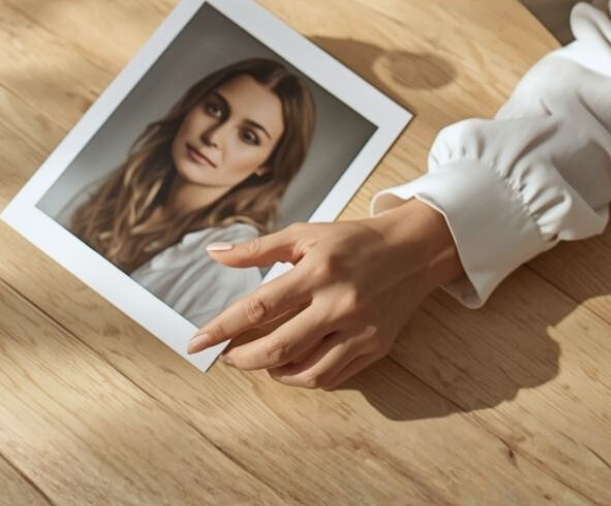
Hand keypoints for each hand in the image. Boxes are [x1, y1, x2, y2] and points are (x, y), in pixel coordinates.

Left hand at [186, 200, 463, 390]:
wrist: (414, 249)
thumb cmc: (354, 239)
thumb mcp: (306, 234)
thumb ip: (259, 248)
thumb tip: (214, 254)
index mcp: (318, 270)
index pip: (259, 306)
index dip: (223, 327)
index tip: (197, 342)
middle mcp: (339, 303)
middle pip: (278, 348)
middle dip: (243, 358)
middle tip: (228, 356)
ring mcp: (360, 329)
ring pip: (306, 372)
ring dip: (273, 373)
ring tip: (261, 361)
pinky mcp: (375, 347)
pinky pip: (332, 377)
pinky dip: (305, 377)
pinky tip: (293, 364)